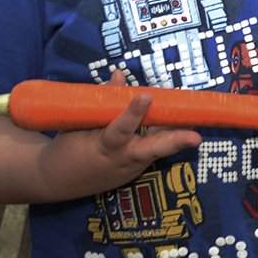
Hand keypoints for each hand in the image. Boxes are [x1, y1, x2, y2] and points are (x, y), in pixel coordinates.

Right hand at [45, 72, 201, 193]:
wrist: (58, 181)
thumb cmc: (68, 146)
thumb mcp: (78, 124)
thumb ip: (101, 102)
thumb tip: (119, 75)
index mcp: (103, 146)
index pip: (120, 128)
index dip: (133, 113)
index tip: (145, 96)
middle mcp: (123, 159)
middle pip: (152, 150)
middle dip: (175, 142)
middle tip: (196, 138)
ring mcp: (133, 167)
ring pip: (160, 149)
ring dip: (179, 135)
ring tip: (199, 119)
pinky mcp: (138, 168)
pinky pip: (156, 148)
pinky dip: (168, 135)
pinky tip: (186, 122)